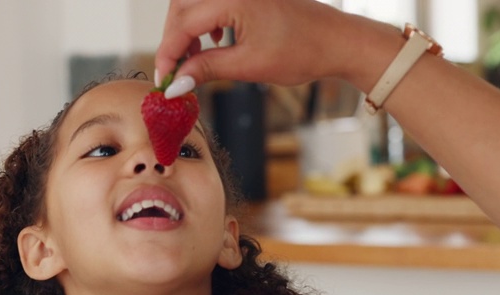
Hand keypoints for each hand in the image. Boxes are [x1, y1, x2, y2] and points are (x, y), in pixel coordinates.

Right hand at [155, 0, 390, 92]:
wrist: (336, 41)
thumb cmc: (302, 51)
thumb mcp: (250, 66)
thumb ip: (208, 69)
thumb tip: (177, 82)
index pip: (183, 23)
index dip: (168, 52)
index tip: (163, 78)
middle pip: (182, 7)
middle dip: (173, 39)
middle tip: (175, 71)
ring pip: (195, 3)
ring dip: (187, 30)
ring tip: (195, 59)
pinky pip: (212, 1)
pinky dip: (205, 21)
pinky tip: (215, 40)